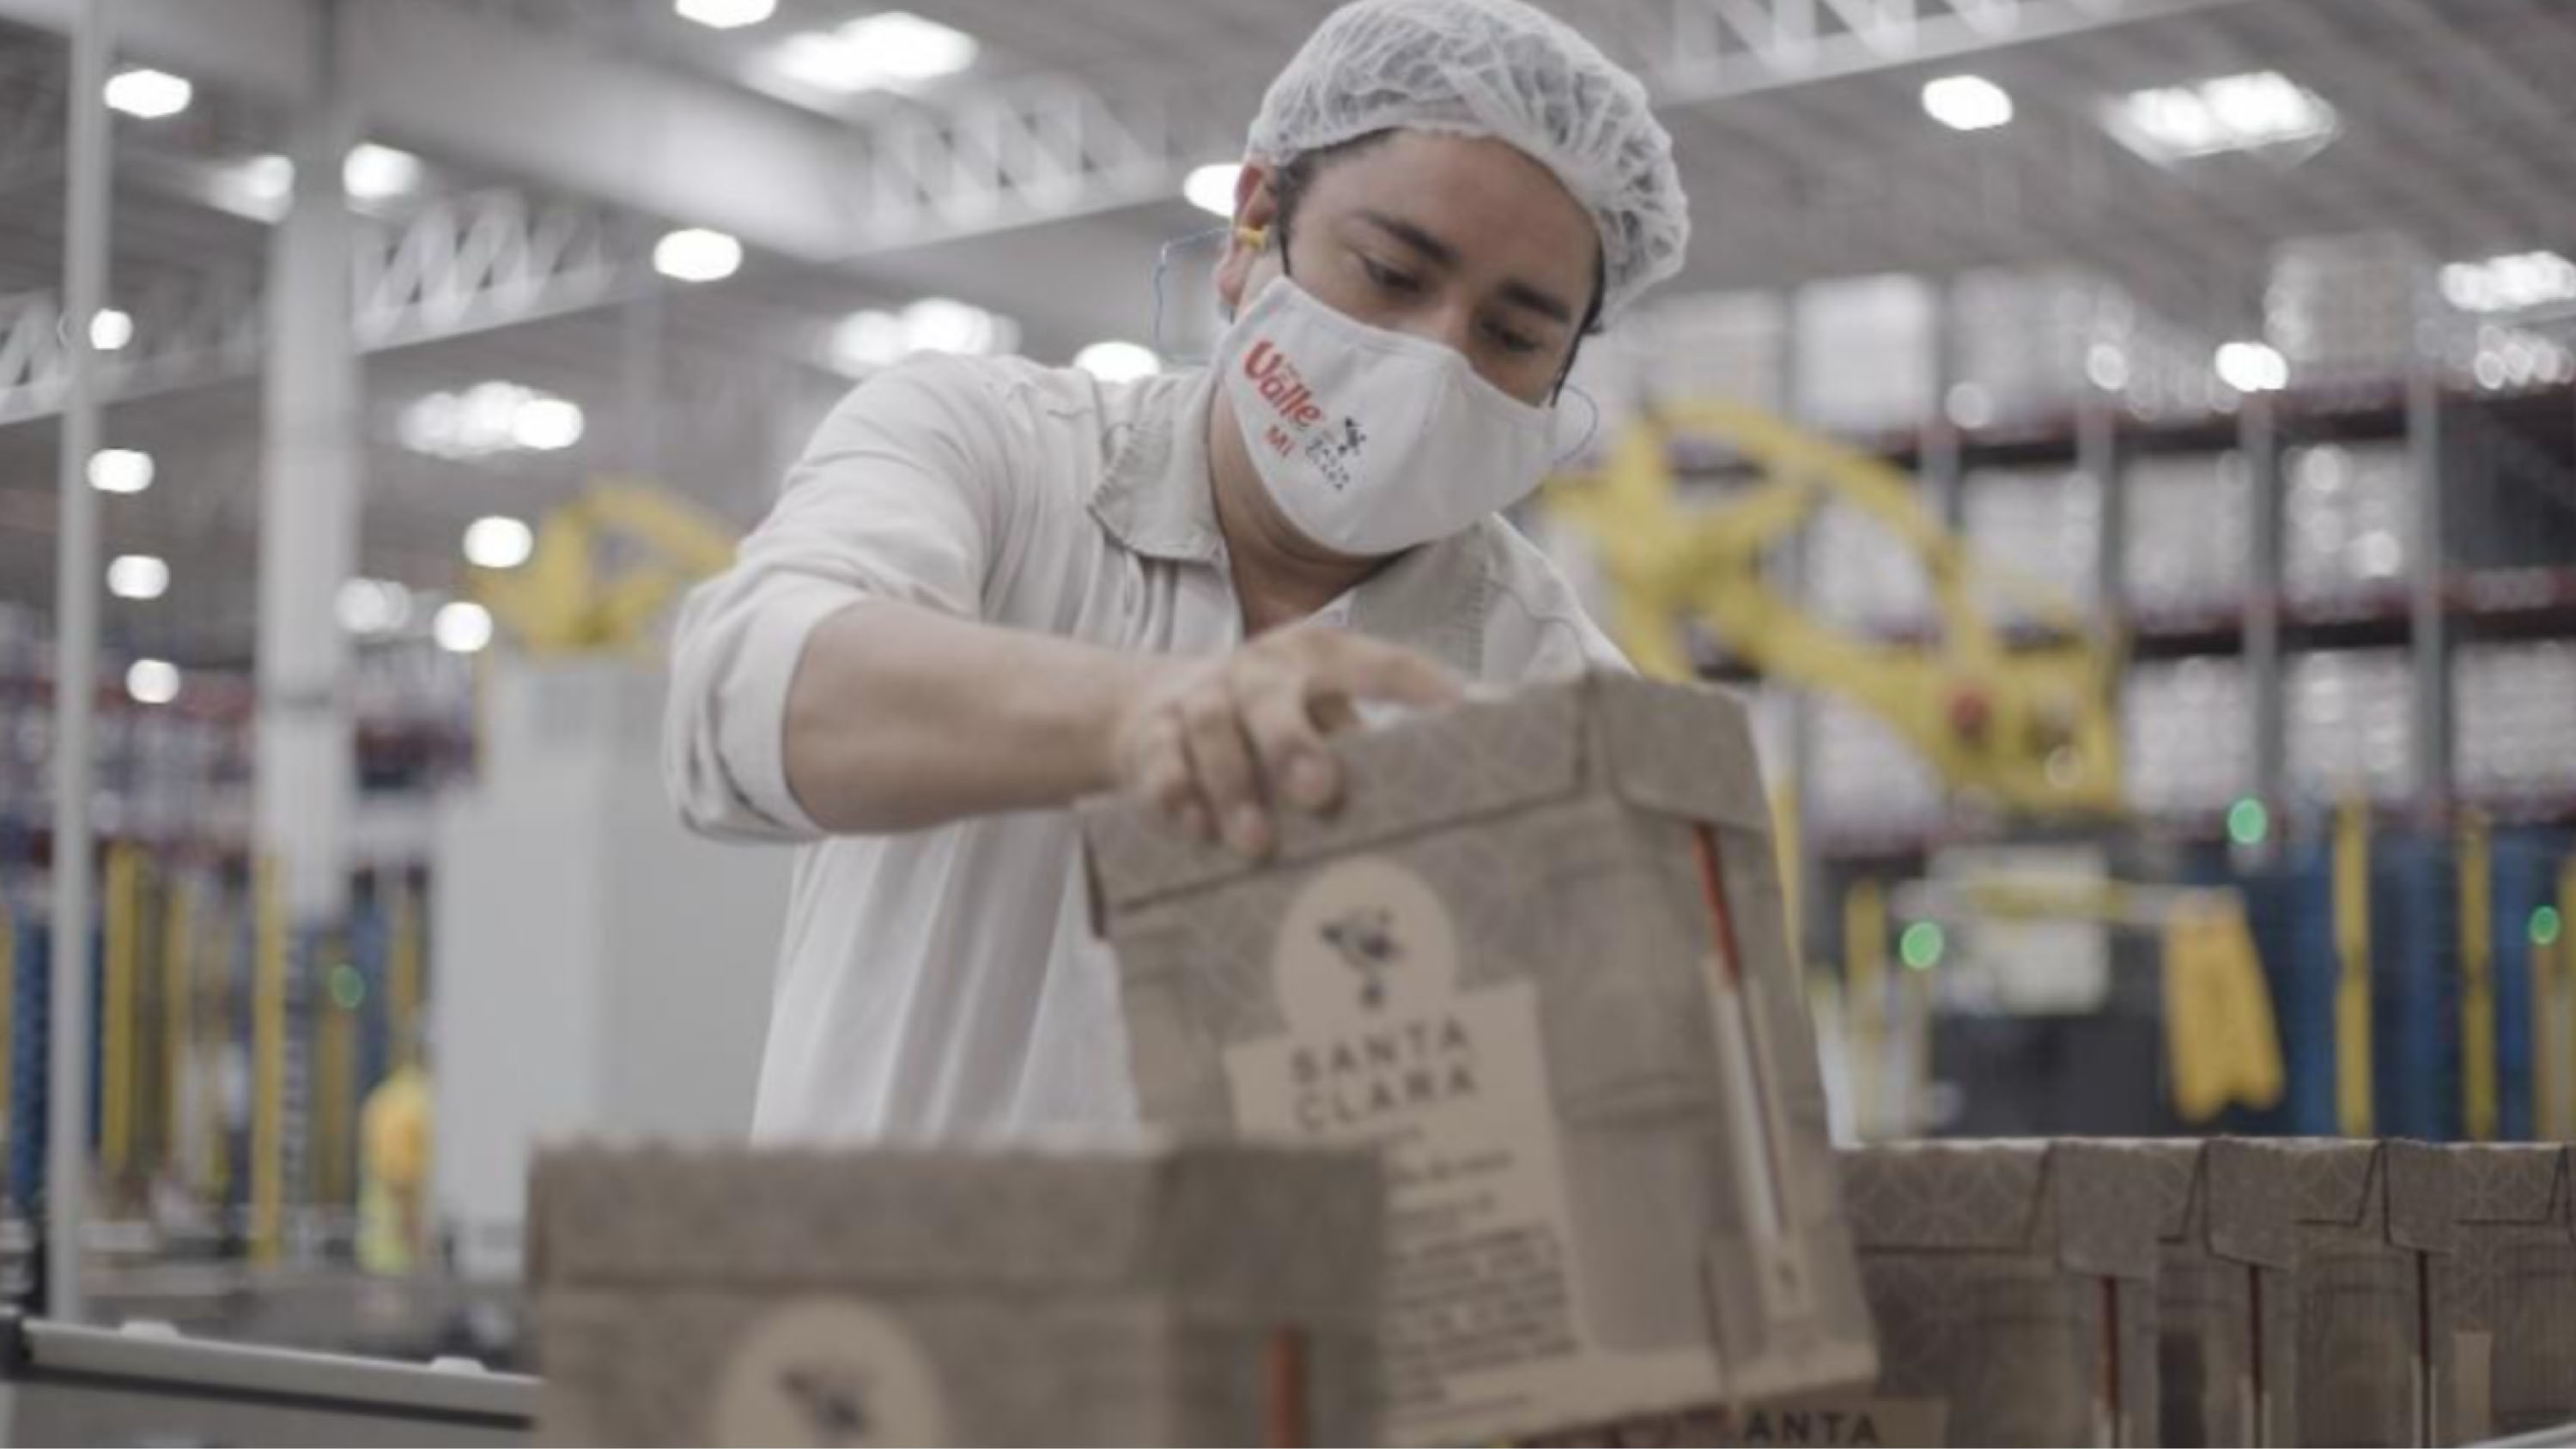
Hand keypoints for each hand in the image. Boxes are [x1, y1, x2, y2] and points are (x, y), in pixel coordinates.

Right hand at [1106, 626, 1462, 856]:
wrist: (1148, 706)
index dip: (1414, 688)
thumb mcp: (1319, 713)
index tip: (1454, 718)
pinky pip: (1159, 760)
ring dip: (1233, 787)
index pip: (1376, 664)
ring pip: (1212, 728)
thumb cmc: (1268, 722)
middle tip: (1318, 793)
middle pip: (1272, 695)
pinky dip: (1175, 794)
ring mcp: (1201, 697)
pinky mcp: (1150, 735)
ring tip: (1256, 843)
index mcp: (1321, 658)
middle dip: (1293, 744)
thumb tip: (1449, 802)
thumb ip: (1368, 748)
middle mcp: (1260, 669)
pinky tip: (1196, 829)